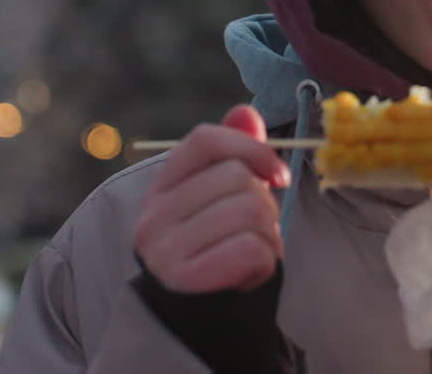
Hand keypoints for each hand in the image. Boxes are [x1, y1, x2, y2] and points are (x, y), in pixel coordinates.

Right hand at [134, 105, 290, 293]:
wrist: (195, 319)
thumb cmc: (215, 250)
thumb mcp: (221, 200)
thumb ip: (233, 155)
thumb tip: (246, 112)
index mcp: (162, 186)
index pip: (205, 140)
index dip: (251, 148)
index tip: (277, 175)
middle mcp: (154, 214)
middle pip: (237, 178)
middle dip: (266, 204)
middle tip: (257, 231)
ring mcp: (164, 248)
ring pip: (250, 212)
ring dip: (269, 236)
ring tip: (254, 252)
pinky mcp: (184, 279)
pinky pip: (250, 249)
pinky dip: (265, 261)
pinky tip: (250, 272)